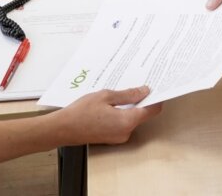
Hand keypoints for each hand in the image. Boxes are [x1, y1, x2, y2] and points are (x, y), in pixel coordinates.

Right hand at [0, 85, 160, 163]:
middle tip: (136, 83)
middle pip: (142, 114)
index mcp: (127, 121)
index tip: (157, 87)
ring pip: (132, 118)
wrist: (64, 129)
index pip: (152, 110)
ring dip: (129, 106)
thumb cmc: (81, 112)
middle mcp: (126, 132)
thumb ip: (127, 94)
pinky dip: (121, 112)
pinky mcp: (112, 137)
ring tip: (118, 91)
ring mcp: (119, 137)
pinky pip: (123, 122)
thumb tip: (144, 91)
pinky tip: (111, 103)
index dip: (156, 98)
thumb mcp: (106, 96)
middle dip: (140, 99)